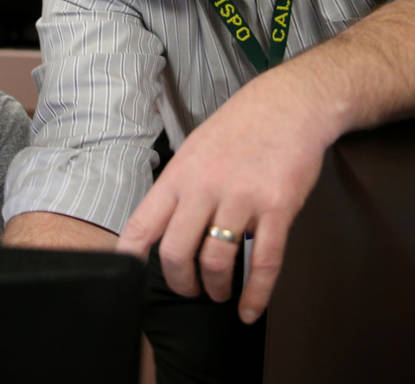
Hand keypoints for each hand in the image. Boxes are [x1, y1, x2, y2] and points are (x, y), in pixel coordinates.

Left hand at [115, 71, 335, 323]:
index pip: (143, 223)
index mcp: (179, 175)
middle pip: (176, 253)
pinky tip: (250, 310)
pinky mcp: (277, 208)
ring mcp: (241, 198)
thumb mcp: (196, 149)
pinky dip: (256, 294)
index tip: (126, 278)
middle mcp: (205, 188)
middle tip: (188, 289)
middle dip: (180, 282)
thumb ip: (180, 187)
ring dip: (216, 287)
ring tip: (219, 292)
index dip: (130, 257)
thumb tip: (165, 225)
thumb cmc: (240, 127)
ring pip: (217, 261)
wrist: (288, 105)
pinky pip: (263, 262)